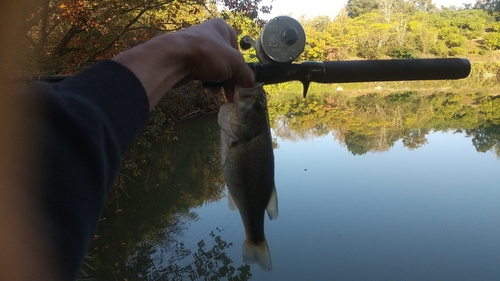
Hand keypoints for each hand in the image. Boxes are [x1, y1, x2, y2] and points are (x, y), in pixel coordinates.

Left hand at [113, 19, 254, 106]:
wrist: (173, 58)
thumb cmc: (207, 55)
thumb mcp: (235, 64)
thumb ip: (246, 74)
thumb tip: (251, 84)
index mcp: (222, 28)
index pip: (238, 50)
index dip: (240, 67)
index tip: (241, 82)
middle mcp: (209, 34)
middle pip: (226, 61)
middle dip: (230, 79)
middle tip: (231, 93)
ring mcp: (196, 46)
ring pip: (214, 68)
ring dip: (218, 81)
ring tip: (217, 91)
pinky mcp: (186, 58)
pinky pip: (202, 71)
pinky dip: (206, 80)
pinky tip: (206, 87)